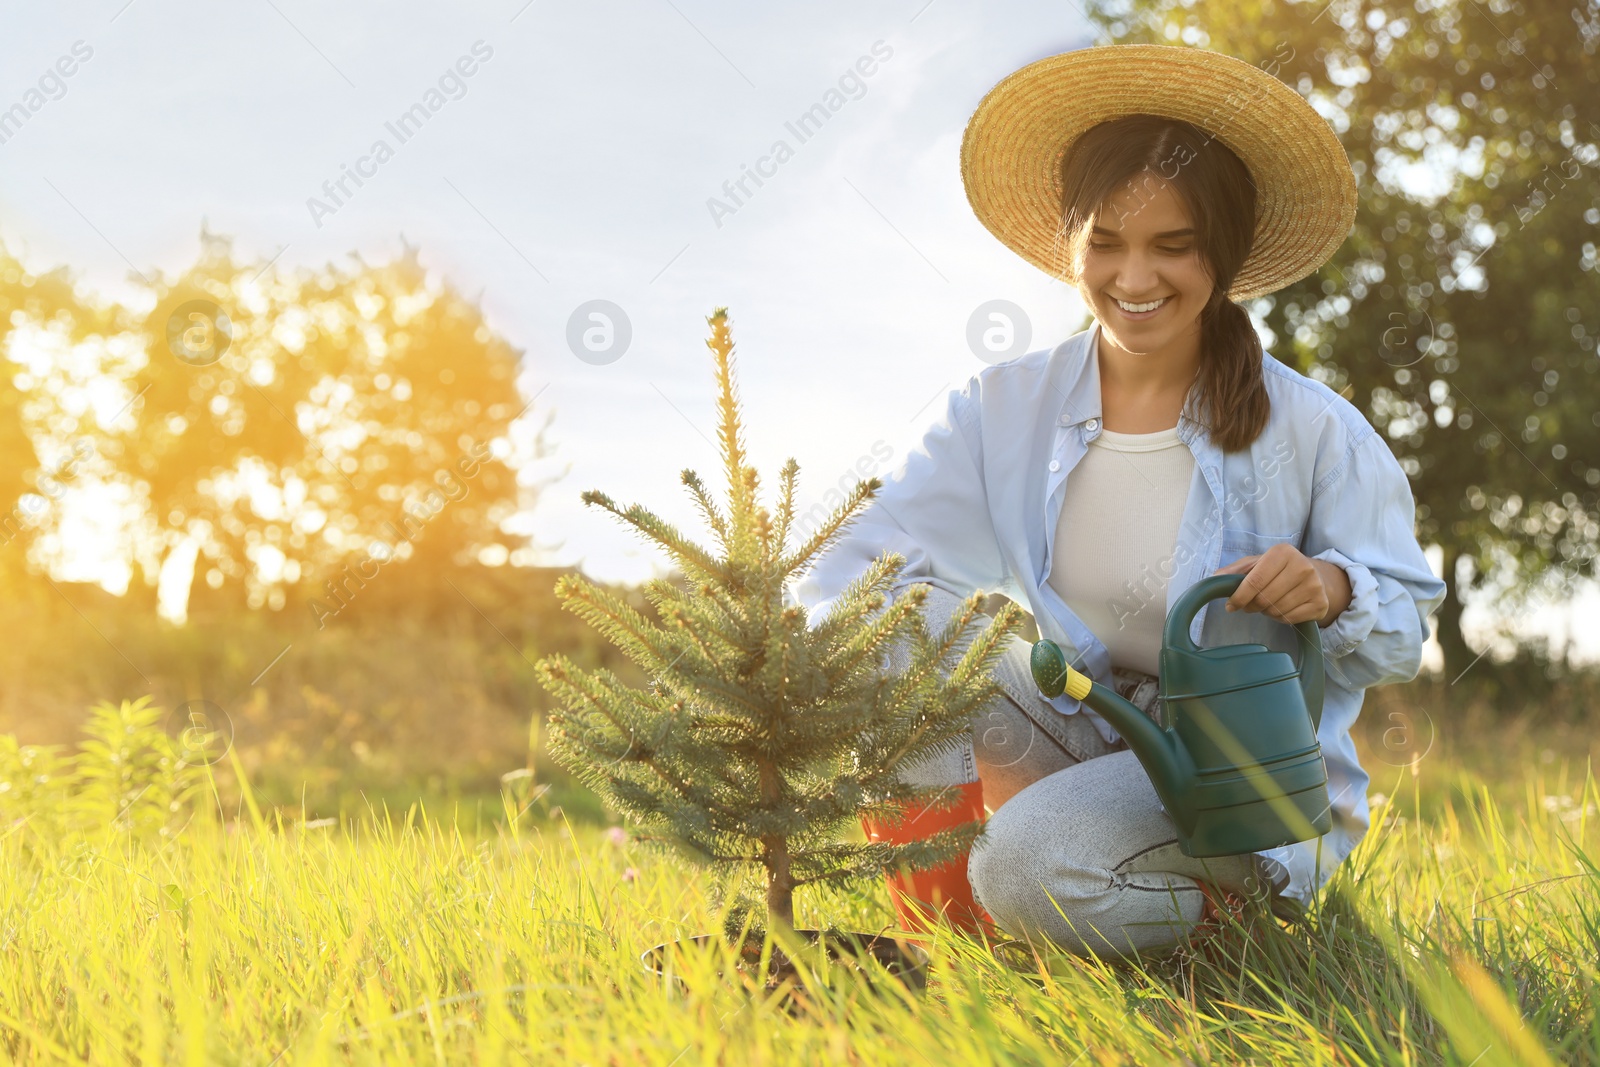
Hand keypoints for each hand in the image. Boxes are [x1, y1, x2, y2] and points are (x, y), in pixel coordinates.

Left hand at [1211, 543, 1351, 626]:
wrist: (1316, 576)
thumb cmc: (1279, 569)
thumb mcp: (1257, 563)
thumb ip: (1235, 571)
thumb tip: (1214, 579)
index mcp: (1283, 552)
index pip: (1255, 581)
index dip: (1239, 597)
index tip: (1231, 606)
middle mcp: (1302, 566)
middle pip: (1264, 598)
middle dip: (1251, 606)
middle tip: (1250, 605)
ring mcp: (1314, 586)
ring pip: (1276, 610)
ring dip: (1265, 612)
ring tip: (1268, 603)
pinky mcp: (1320, 604)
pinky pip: (1289, 619)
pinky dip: (1279, 618)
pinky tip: (1282, 608)